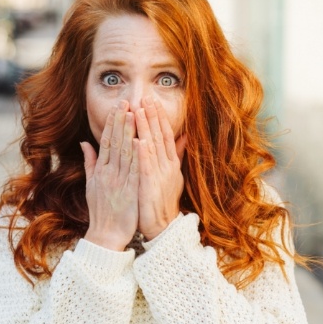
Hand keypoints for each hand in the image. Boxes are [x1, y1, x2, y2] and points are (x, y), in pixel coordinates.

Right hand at [81, 101, 138, 250]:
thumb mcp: (90, 185)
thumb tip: (85, 143)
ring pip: (123, 153)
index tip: (117, 107)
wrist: (105, 234)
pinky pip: (133, 171)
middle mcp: (107, 173)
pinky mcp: (129, 192)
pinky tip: (139, 141)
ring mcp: (118, 182)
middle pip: (114, 142)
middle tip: (125, 101)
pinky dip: (136, 156)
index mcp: (99, 170)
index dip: (111, 123)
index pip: (105, 141)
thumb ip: (89, 162)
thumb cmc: (101, 210)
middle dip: (120, 121)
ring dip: (128, 132)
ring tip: (133, 114)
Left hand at [136, 97, 186, 240]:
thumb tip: (184, 136)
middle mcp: (167, 166)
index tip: (153, 101)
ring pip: (153, 147)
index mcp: (170, 163)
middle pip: (160, 137)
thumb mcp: (173, 176)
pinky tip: (138, 141)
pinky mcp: (151, 187)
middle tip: (146, 97)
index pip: (165, 135)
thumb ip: (176, 155)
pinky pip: (146, 168)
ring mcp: (160, 176)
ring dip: (146, 129)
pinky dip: (143, 154)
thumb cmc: (163, 201)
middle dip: (153, 116)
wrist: (163, 226)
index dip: (159, 118)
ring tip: (139, 111)